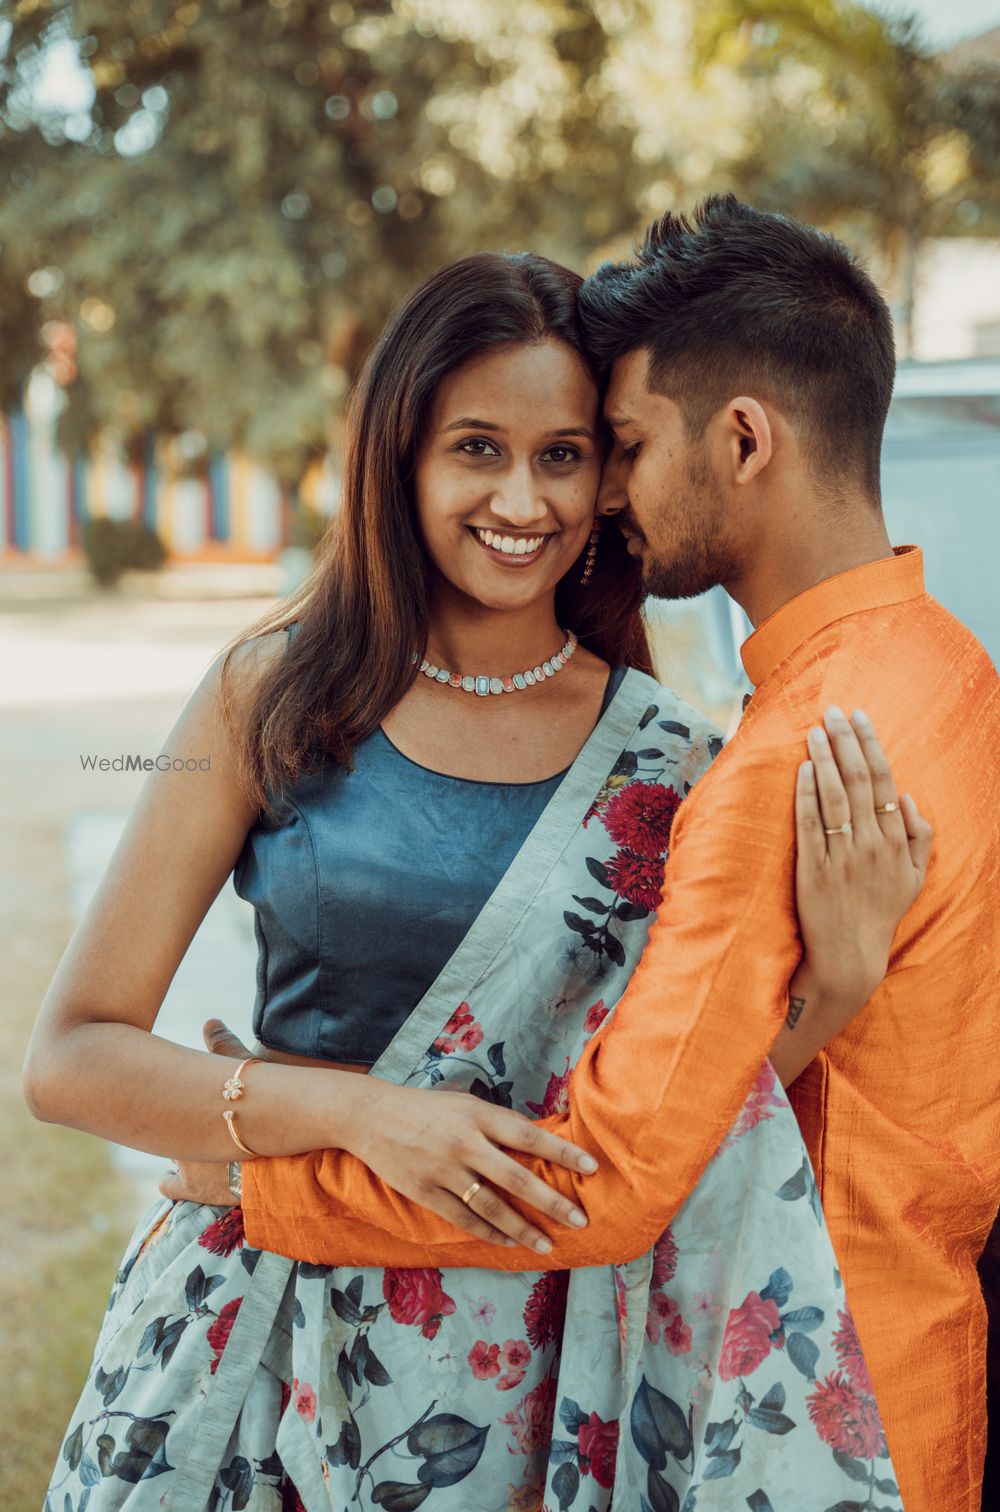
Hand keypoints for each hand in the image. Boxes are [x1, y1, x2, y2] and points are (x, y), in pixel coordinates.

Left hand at [157, 1019, 249, 1206]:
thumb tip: (209, 1020)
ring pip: (166, 1156)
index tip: (172, 1097)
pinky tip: (180, 1179)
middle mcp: (178, 1134)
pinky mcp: (193, 1190)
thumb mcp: (247, 1070)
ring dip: (177, 1154)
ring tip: (190, 1151)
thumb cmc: (266, 1111)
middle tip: (184, 1122)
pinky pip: (168, 1186)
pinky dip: (173, 1182)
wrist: (285, 1159)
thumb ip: (224, 1044)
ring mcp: (183, 1165)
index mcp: (187, 1106)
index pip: (162, 1098)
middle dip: (173, 1125)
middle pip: (164, 1127)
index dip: (169, 1098)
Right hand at [164, 1019, 597, 1250]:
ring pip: (493, 1207)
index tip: (591, 1168)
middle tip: (579, 1220)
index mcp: (478, 1115)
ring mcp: (445, 1171)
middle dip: (552, 1201)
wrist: (369, 1115)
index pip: (530, 1136)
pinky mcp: (426, 1192)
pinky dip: (490, 1233)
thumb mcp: (464, 1104)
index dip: (562, 1152)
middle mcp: (465, 1143)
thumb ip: (496, 1124)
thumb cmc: (425, 1108)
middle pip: (518, 1178)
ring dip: (523, 1228)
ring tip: (547, 1244)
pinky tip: (509, 1243)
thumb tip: (537, 1144)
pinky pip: (464, 1219)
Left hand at [795, 704, 931, 1008]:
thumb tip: (911, 798)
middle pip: (859, 781)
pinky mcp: (812, 869)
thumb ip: (919, 838)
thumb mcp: (914, 879)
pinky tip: (802, 769)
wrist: (850, 955)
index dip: (870, 745)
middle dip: (846, 741)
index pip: (884, 781)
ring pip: (834, 797)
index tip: (859, 717)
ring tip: (815, 730)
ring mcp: (841, 856)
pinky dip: (806, 794)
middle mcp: (870, 844)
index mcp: (895, 842)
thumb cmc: (880, 913)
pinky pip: (809, 824)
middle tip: (832, 711)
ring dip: (824, 759)